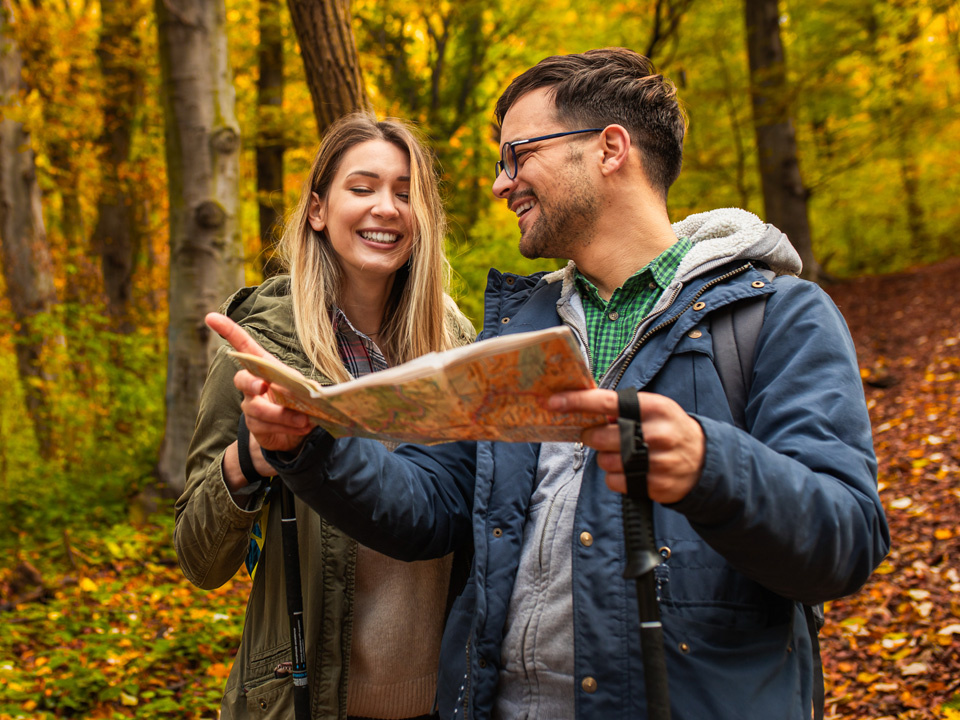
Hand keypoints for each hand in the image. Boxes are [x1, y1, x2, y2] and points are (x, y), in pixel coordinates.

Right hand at [206, 313, 313, 452]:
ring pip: (257, 409)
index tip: (211, 317)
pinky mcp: (255, 426)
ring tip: (304, 420)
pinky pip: (267, 427)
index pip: (243, 346)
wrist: (296, 429)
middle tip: (264, 386)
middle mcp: (252, 384)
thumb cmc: (297, 399)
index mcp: (264, 367)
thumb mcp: (303, 387)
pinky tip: (303, 426)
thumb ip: (304, 386)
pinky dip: (288, 427)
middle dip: (251, 383)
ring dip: (282, 415)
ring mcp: (250, 406)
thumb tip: (310, 391)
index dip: (228, 331)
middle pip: (242, 380)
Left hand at [549, 389, 704, 503]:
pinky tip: (631, 471)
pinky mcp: (657, 485)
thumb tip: (584, 406)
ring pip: (606, 462)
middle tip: (595, 435)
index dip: (576, 401)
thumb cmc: (670, 428)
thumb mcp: (654, 409)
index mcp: (654, 408)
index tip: (553, 401)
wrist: (705, 460)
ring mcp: (658, 462)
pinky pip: (616, 482)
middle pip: (602, 437)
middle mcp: (657, 434)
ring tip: (623, 454)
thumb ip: (623, 408)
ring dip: (606, 459)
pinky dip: (616, 478)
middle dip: (591, 436)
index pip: (607, 402)